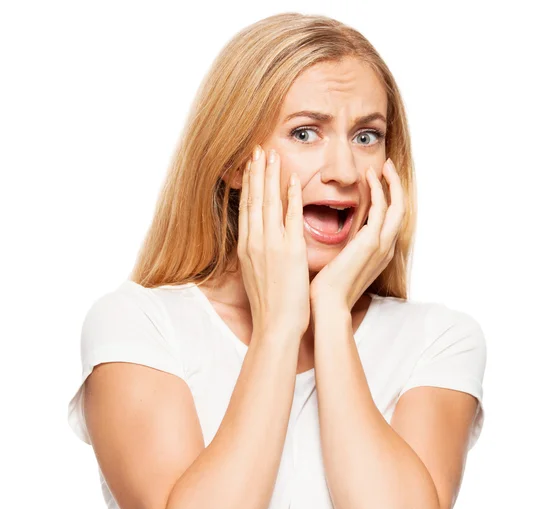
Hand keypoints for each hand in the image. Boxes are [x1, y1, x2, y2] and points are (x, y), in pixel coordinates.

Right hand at [238, 145, 310, 335]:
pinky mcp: (290, 251)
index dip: (247, 184)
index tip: (249, 166)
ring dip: (270, 176)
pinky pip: (291, 217)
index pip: (245, 207)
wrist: (275, 324)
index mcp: (246, 247)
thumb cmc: (268, 304)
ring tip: (271, 155)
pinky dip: (291, 196)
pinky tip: (293, 179)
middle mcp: (255, 241)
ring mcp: (271, 245)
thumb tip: (259, 240)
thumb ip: (256, 253)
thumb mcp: (254, 274)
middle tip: (257, 149)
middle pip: (253, 199)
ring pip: (268, 202)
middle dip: (255, 172)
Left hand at [309, 159, 405, 312]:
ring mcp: (382, 246)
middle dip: (396, 187)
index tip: (378, 182)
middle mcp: (386, 249)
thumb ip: (345, 250)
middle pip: (401, 210)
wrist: (328, 306)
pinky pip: (382, 208)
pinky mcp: (371, 243)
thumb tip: (336, 240)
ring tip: (383, 166)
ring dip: (391, 183)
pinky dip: (379, 190)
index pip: (391, 221)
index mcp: (379, 254)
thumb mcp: (340, 265)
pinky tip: (369, 178)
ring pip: (398, 206)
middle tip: (387, 167)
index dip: (389, 199)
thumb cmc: (328, 290)